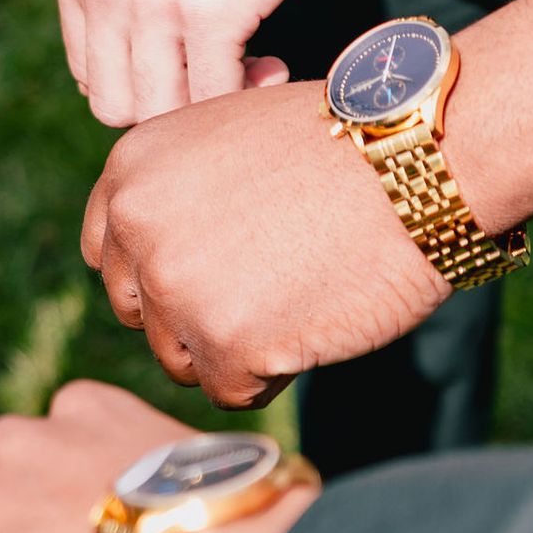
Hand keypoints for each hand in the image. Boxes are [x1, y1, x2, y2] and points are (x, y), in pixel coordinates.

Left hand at [52, 0, 434, 124]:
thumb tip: (135, 85)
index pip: (88, 74)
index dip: (145, 83)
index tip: (191, 62)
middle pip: (114, 104)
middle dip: (173, 104)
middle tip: (225, 73)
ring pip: (159, 111)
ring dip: (211, 106)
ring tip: (256, 66)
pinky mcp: (206, 9)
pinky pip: (214, 95)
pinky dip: (248, 94)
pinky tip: (275, 64)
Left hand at [81, 78, 447, 403]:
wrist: (421, 161)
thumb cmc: (343, 148)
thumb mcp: (224, 142)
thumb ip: (172, 197)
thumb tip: (148, 265)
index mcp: (130, 173)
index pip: (111, 259)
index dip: (165, 272)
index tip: (218, 265)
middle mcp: (137, 228)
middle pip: (141, 315)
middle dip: (195, 315)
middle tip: (270, 287)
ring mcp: (176, 286)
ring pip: (181, 359)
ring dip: (235, 348)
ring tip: (298, 297)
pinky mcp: (224, 342)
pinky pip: (231, 391)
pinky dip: (272, 373)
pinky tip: (313, 322)